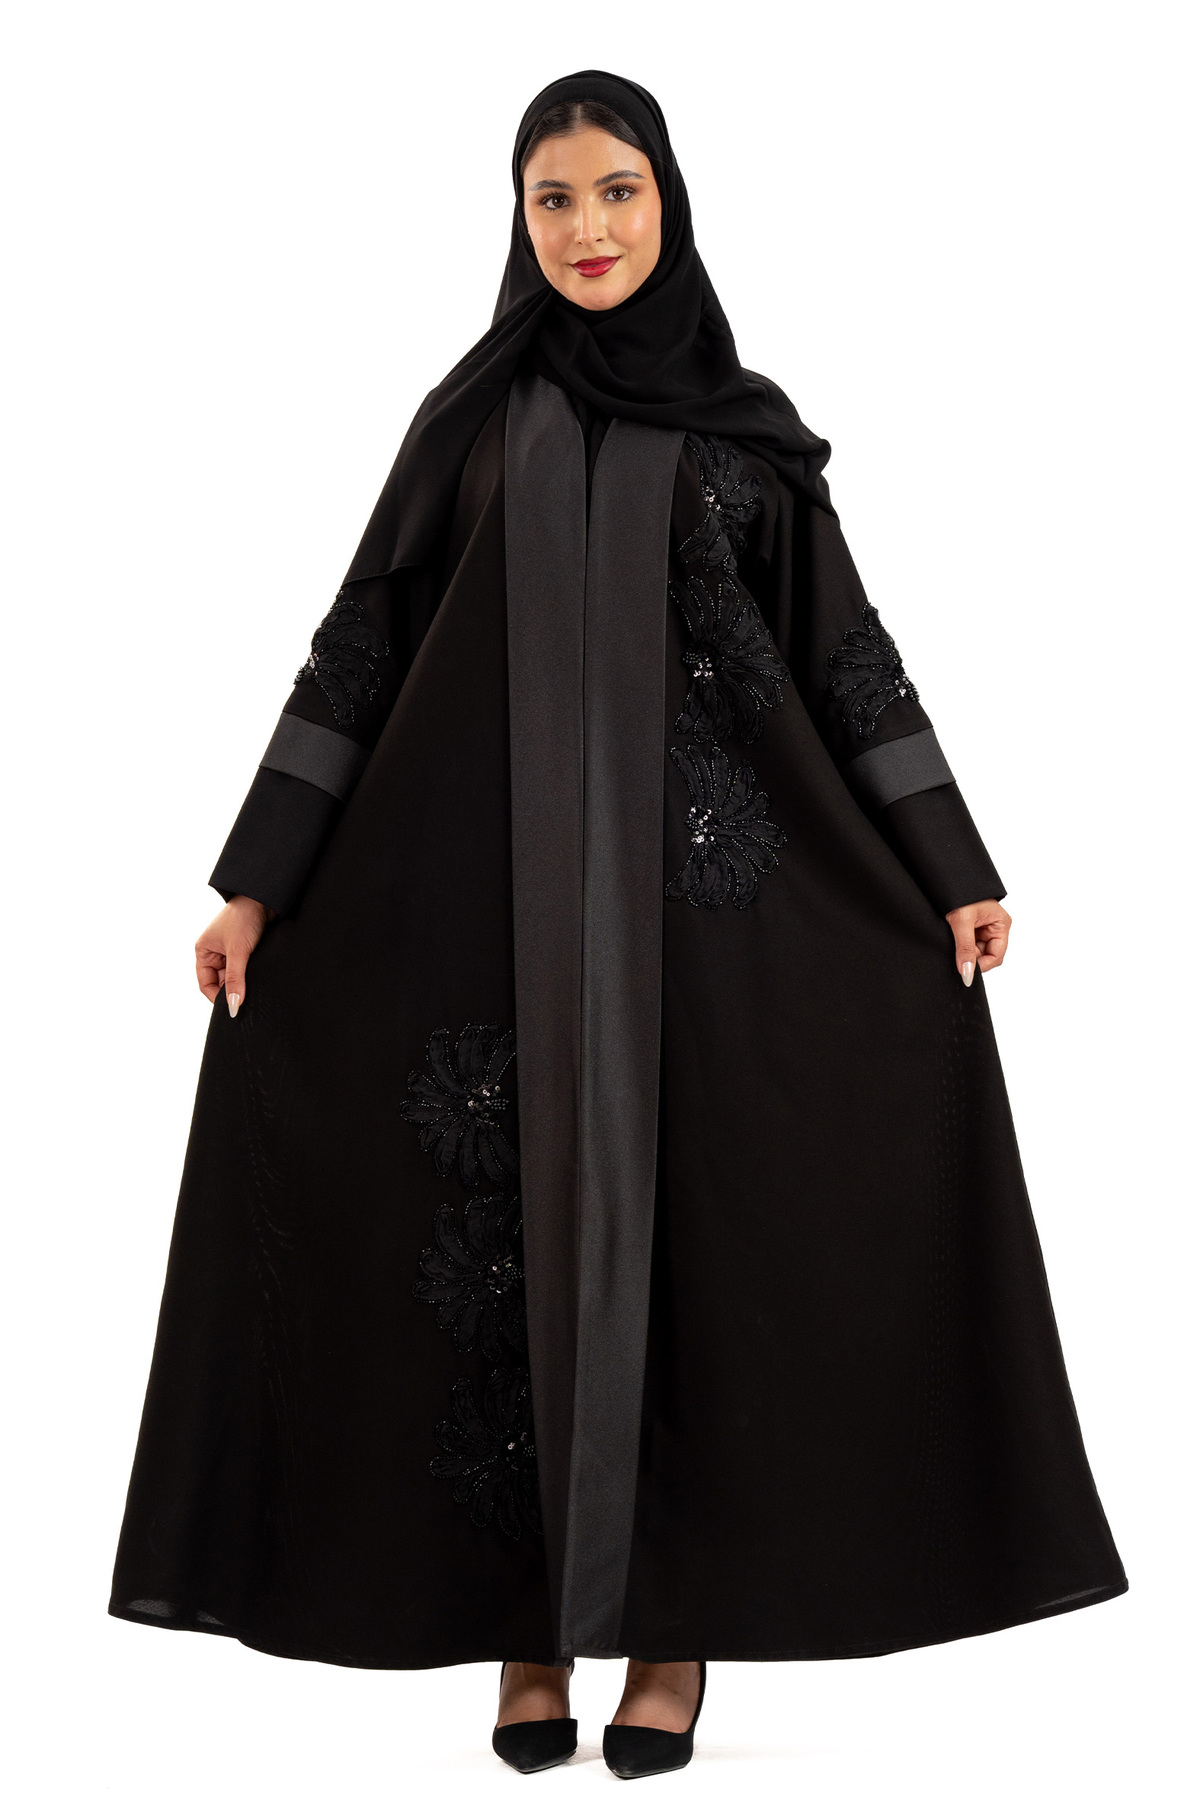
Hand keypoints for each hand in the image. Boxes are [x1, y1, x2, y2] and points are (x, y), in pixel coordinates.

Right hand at [195, 895, 274, 1014]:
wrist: (264, 898)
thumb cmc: (244, 918)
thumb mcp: (238, 951)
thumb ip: (235, 979)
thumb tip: (233, 1006)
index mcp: (203, 951)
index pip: (206, 984)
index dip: (217, 998)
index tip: (233, 1009)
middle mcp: (214, 952)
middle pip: (220, 982)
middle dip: (232, 990)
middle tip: (247, 999)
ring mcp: (230, 951)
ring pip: (234, 977)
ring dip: (243, 981)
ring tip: (254, 984)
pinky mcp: (245, 950)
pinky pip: (245, 969)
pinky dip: (251, 974)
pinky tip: (259, 977)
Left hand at [946, 898, 1010, 985]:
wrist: (946, 879)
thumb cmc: (960, 893)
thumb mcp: (962, 922)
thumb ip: (965, 949)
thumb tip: (967, 974)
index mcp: (1001, 924)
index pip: (996, 956)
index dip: (981, 965)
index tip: (965, 971)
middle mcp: (995, 928)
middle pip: (985, 956)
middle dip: (970, 956)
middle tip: (955, 949)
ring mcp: (983, 929)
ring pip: (975, 952)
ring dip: (963, 950)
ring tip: (952, 937)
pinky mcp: (972, 929)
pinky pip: (967, 945)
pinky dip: (959, 945)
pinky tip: (952, 937)